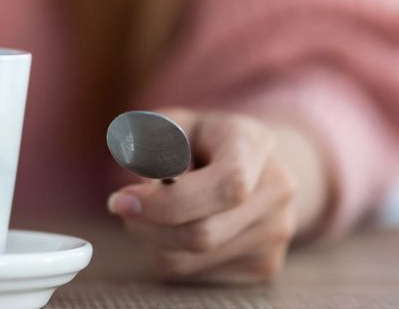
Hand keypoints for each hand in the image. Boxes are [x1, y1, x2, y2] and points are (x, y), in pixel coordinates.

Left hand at [106, 109, 327, 283]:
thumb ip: (149, 141)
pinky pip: (193, 274)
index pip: (227, 185)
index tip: (123, 199)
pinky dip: (169, 252)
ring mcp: (275, 233)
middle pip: (203, 233)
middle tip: (122, 205)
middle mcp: (276, 191)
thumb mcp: (170, 123)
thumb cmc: (202, 140)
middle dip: (148, 225)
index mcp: (255, 144)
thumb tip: (141, 175)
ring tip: (155, 209)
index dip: (169, 201)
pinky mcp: (264, 265)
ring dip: (152, 239)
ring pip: (189, 260)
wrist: (256, 163)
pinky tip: (180, 225)